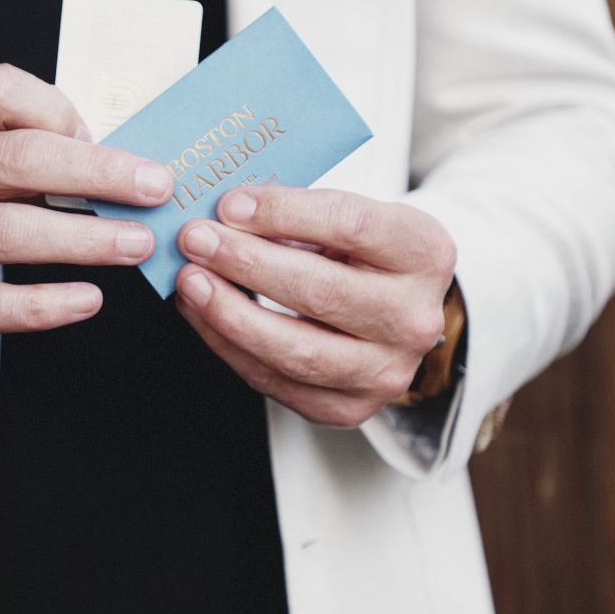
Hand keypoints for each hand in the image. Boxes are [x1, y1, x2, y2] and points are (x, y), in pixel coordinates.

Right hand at [0, 65, 173, 369]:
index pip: (1, 91)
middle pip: (20, 159)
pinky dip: (46, 304)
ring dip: (87, 240)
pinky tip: (86, 300)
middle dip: (102, 172)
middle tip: (156, 187)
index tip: (102, 141)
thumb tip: (103, 157)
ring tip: (136, 244)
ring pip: (11, 233)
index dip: (63, 111)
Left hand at [174, 185, 456, 426]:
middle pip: (321, 292)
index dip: (283, 213)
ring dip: (229, 314)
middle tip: (196, 241)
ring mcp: (386, 372)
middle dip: (246, 263)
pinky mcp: (348, 408)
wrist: (392, 313)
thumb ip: (296, 213)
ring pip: (296, 350)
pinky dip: (227, 346)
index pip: (351, 225)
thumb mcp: (347, 217)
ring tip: (190, 282)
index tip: (230, 205)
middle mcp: (414, 319)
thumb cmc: (359, 254)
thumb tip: (224, 213)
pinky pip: (275, 382)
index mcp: (424, 253)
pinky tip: (201, 314)